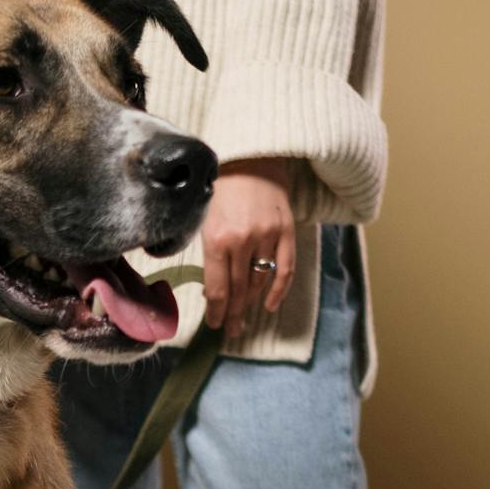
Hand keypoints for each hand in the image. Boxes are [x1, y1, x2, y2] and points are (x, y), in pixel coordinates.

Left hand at [202, 159, 296, 339]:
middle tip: (230, 330)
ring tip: (244, 318)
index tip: (215, 324)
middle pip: (238, 290)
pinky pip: (285, 269)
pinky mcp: (286, 231)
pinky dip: (279, 291)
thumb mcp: (203, 220)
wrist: (250, 158)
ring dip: (251, 303)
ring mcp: (267, 236)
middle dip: (233, 313)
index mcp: (216, 239)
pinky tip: (270, 306)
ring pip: (260, 281)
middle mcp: (242, 240)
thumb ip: (209, 255)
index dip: (217, 312)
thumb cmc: (220, 189)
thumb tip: (212, 291)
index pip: (218, 288)